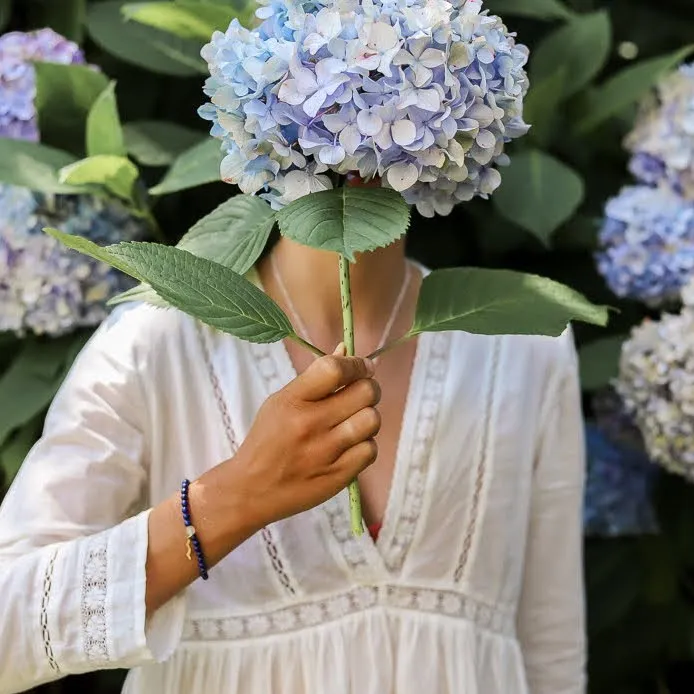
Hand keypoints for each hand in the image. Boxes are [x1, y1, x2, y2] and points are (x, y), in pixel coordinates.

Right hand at [229, 345, 380, 528]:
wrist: (251, 489)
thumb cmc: (268, 440)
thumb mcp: (281, 402)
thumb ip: (315, 377)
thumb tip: (346, 350)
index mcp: (292, 400)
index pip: (334, 369)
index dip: (356, 364)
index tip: (363, 367)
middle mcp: (309, 424)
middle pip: (365, 392)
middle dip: (369, 388)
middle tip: (362, 394)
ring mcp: (324, 452)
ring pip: (372, 420)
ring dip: (368, 418)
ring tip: (354, 422)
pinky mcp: (337, 476)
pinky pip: (370, 450)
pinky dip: (365, 445)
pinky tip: (350, 446)